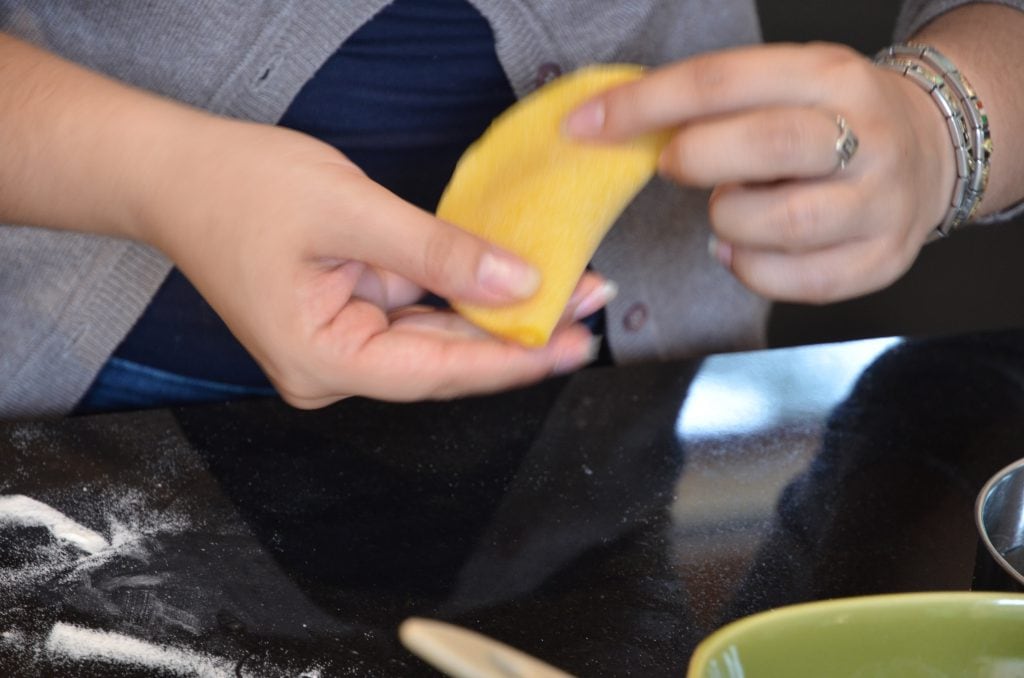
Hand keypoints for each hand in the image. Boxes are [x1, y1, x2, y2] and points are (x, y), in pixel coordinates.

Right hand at [139, 119, 600, 406]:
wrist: (173, 174)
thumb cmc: (240, 189)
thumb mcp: (351, 213)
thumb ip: (437, 254)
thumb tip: (517, 283)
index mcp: (321, 362)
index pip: (438, 371)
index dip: (513, 358)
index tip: (574, 341)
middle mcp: (331, 371)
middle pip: (444, 361)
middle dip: (518, 333)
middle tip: (590, 304)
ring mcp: (338, 350)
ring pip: (436, 341)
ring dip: (497, 315)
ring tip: (568, 291)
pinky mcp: (345, 322)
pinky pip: (416, 316)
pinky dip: (461, 297)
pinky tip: (510, 282)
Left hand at [565, 43, 955, 302]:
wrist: (928, 150)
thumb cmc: (830, 120)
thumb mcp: (786, 84)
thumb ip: (716, 102)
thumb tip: (614, 119)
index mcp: (830, 75)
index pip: (722, 82)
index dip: (644, 106)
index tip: (587, 125)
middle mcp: (866, 135)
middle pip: (764, 145)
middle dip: (695, 159)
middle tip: (674, 164)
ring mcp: (881, 202)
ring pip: (783, 223)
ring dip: (729, 220)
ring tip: (728, 208)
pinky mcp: (881, 260)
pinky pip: (797, 281)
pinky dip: (751, 269)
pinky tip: (742, 247)